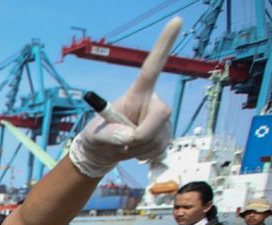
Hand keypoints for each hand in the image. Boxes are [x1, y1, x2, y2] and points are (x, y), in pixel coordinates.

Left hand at [68, 18, 179, 177]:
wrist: (103, 153)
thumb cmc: (98, 137)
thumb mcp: (95, 135)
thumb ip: (110, 134)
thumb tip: (129, 136)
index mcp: (137, 93)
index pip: (152, 67)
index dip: (164, 46)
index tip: (176, 21)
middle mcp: (153, 103)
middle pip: (161, 114)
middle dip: (142, 134)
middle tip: (124, 143)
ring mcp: (161, 121)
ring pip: (159, 137)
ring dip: (139, 148)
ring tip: (125, 146)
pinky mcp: (164, 136)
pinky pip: (159, 149)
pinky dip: (144, 156)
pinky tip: (134, 152)